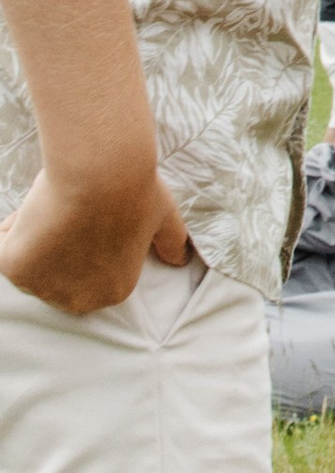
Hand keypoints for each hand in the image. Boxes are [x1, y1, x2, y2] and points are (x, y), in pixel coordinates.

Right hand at [0, 160, 190, 315]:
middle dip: (54, 247)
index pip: (88, 273)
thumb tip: (180, 260)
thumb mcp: (164, 217)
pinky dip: (7, 231)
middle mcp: (80, 300)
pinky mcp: (16, 270)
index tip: (84, 218)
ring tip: (51, 208)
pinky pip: (2, 249)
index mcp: (114, 291)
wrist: (99, 171)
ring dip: (30, 237)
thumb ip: (171, 242)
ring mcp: (45, 288)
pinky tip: (30, 211)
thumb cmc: (133, 188)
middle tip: (65, 213)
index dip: (81, 242)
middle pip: (56, 275)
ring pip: (28, 262)